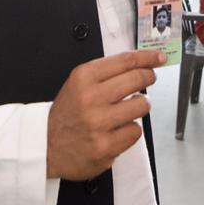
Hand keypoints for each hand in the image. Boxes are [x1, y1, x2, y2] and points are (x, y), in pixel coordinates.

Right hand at [47, 50, 165, 180]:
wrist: (45, 146)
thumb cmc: (67, 114)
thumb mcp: (78, 84)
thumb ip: (107, 73)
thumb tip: (142, 64)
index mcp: (83, 78)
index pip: (125, 61)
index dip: (147, 58)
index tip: (158, 58)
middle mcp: (91, 99)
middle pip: (138, 79)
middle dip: (148, 77)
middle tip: (148, 79)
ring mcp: (99, 124)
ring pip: (142, 105)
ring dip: (139, 106)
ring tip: (127, 109)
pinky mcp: (106, 147)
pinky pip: (135, 131)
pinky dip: (130, 130)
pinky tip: (117, 130)